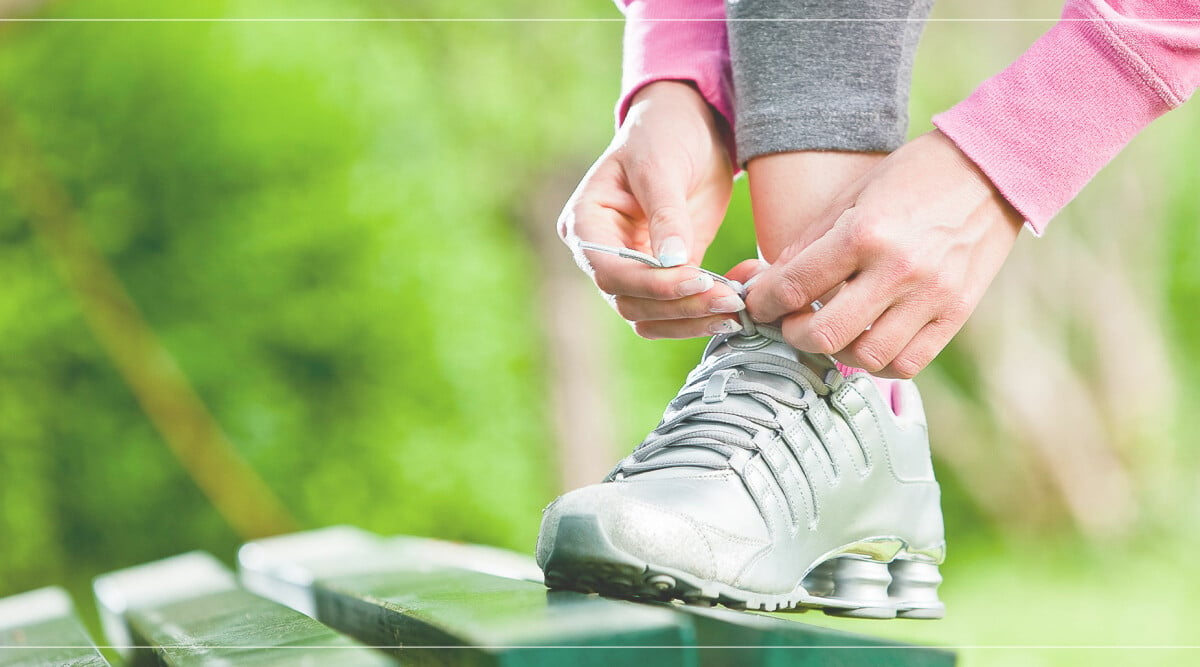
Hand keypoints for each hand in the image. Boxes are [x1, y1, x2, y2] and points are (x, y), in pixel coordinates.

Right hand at [557, 81, 742, 338]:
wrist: (692, 126)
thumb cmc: (664, 134)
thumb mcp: (662, 166)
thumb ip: (666, 215)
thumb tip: (673, 264)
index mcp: (586, 224)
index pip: (609, 271)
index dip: (650, 284)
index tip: (698, 280)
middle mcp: (602, 254)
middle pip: (631, 302)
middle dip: (680, 305)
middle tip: (731, 299)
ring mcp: (633, 269)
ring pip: (653, 316)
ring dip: (694, 318)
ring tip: (738, 305)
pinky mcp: (666, 276)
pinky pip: (678, 308)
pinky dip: (706, 312)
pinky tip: (740, 296)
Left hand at [745, 130, 1023, 377]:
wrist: (991, 169)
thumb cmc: (913, 177)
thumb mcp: (851, 195)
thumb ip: (809, 243)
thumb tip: (770, 283)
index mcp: (864, 233)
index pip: (795, 287)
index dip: (765, 304)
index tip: (758, 306)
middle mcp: (897, 270)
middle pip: (825, 334)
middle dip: (794, 335)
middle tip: (790, 323)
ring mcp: (930, 296)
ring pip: (867, 356)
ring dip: (837, 351)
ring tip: (831, 332)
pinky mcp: (956, 313)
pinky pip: (908, 363)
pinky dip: (880, 361)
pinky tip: (869, 340)